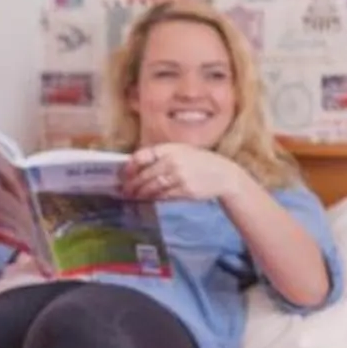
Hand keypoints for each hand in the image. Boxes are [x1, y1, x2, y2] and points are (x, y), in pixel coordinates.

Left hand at [124, 142, 246, 203]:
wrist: (223, 174)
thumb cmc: (199, 162)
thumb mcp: (182, 152)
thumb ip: (162, 157)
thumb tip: (138, 167)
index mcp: (171, 149)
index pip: (143, 155)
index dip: (130, 165)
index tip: (123, 173)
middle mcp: (174, 161)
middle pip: (145, 174)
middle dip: (132, 184)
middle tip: (125, 190)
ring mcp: (180, 176)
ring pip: (153, 187)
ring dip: (141, 193)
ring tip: (134, 196)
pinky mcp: (185, 190)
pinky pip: (164, 196)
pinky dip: (154, 198)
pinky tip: (149, 199)